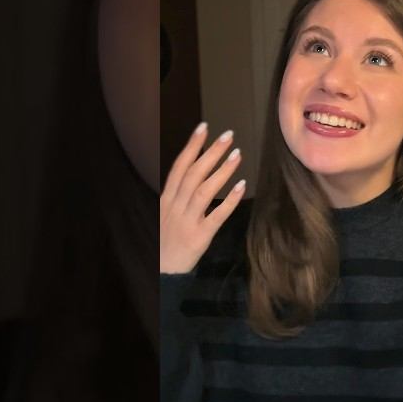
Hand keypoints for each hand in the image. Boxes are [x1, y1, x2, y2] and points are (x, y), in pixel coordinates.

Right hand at [159, 123, 244, 273]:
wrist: (161, 274)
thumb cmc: (166, 242)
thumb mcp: (166, 215)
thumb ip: (178, 196)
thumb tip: (193, 173)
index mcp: (167, 200)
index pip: (179, 167)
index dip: (191, 146)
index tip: (204, 127)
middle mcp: (175, 206)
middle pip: (194, 174)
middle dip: (210, 152)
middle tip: (228, 135)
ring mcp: (187, 221)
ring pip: (204, 191)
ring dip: (221, 171)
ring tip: (237, 154)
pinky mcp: (199, 237)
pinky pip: (216, 216)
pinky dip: (228, 200)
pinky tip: (241, 185)